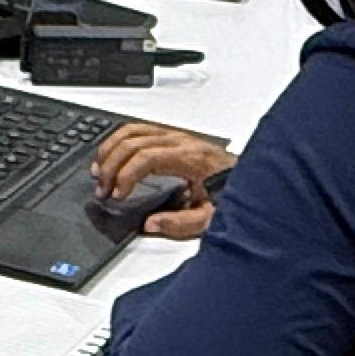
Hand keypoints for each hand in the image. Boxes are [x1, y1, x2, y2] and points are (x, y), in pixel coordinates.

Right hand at [93, 122, 232, 241]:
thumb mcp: (212, 219)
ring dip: (111, 150)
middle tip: (103, 191)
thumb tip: (150, 225)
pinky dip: (119, 142)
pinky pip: (139, 130)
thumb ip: (181, 224)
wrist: (255, 180)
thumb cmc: (237, 194)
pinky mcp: (174, 138)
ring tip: (99, 173)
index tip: (118, 195)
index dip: (126, 175)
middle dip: (112, 166)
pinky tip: (111, 157)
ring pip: (132, 131)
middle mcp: (181, 141)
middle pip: (133, 142)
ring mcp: (177, 136)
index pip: (147, 157)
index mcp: (191, 158)